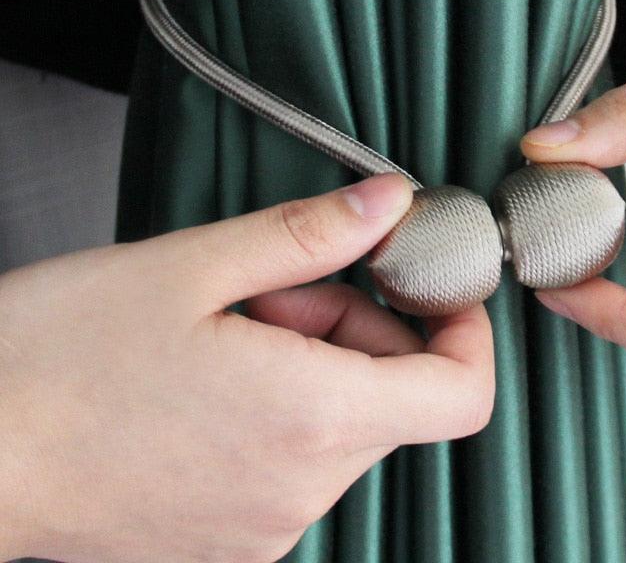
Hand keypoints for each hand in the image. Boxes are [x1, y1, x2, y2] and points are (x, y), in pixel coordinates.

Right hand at [0, 173, 494, 562]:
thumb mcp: (195, 266)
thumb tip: (389, 201)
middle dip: (355, 324)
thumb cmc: (57, 358)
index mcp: (310, 417)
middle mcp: (300, 487)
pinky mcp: (232, 537)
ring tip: (228, 327)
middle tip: (277, 288)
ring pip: (345, 420)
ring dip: (314, 359)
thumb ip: (313, 233)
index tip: (429, 286)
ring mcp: (266, 524)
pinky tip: (213, 375)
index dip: (463, 330)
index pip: (461, 393)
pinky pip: (298, 457)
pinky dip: (283, 405)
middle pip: (395, 392)